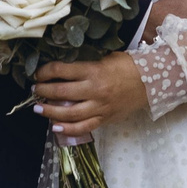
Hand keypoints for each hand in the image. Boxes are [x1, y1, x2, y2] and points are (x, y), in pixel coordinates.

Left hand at [33, 53, 148, 138]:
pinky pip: (83, 127)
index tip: (38, 73)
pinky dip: (68, 129)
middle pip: (61, 92)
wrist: (151, 82)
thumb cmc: (128, 66)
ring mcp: (100, 107)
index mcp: (94, 71)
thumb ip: (86, 64)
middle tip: (35, 90)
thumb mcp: (106, 58)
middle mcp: (95, 90)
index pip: (62, 71)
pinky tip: (56, 127)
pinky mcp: (105, 119)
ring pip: (69, 113)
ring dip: (50, 111)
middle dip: (44, 91)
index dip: (46, 71)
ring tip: (39, 108)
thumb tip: (63, 69)